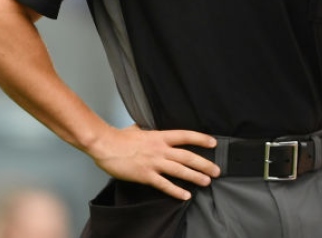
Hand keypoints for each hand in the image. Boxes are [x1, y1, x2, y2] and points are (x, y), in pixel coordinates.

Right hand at [87, 124, 219, 199]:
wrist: (105, 145)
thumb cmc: (119, 137)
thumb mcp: (138, 129)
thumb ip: (148, 130)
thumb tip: (148, 127)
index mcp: (160, 136)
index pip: (185, 136)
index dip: (201, 139)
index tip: (213, 143)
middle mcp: (160, 149)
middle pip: (188, 156)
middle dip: (204, 164)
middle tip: (216, 170)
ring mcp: (154, 163)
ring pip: (180, 170)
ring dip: (195, 176)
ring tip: (206, 181)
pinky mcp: (146, 175)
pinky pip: (164, 184)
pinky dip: (176, 191)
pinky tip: (185, 195)